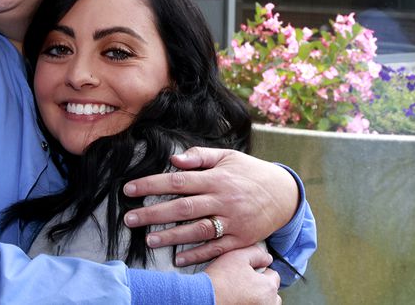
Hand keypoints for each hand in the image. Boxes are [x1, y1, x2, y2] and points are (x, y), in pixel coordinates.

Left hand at [123, 147, 297, 264]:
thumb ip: (200, 156)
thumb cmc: (250, 172)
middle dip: (153, 213)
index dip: (151, 185)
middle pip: (183, 208)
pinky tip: (178, 258)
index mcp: (216, 178)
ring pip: (198, 230)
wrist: (285, 194)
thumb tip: (174, 159)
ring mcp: (233, 221)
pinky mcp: (241, 239)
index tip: (129, 189)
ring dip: (172, 237)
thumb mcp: (228, 156)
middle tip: (130, 219)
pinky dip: (198, 254)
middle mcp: (223, 200)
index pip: (178, 181)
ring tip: (149, 240)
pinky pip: (217, 248)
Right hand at [206, 245, 280, 304]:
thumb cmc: (220, 279)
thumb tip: (267, 257)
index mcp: (268, 288)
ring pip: (264, 303)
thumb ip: (256, 253)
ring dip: (257, 299)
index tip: (248, 271)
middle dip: (262, 287)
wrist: (204, 297)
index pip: (273, 275)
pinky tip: (236, 300)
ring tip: (241, 293)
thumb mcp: (238, 256)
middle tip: (245, 282)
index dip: (261, 270)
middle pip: (272, 293)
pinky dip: (248, 303)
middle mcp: (267, 303)